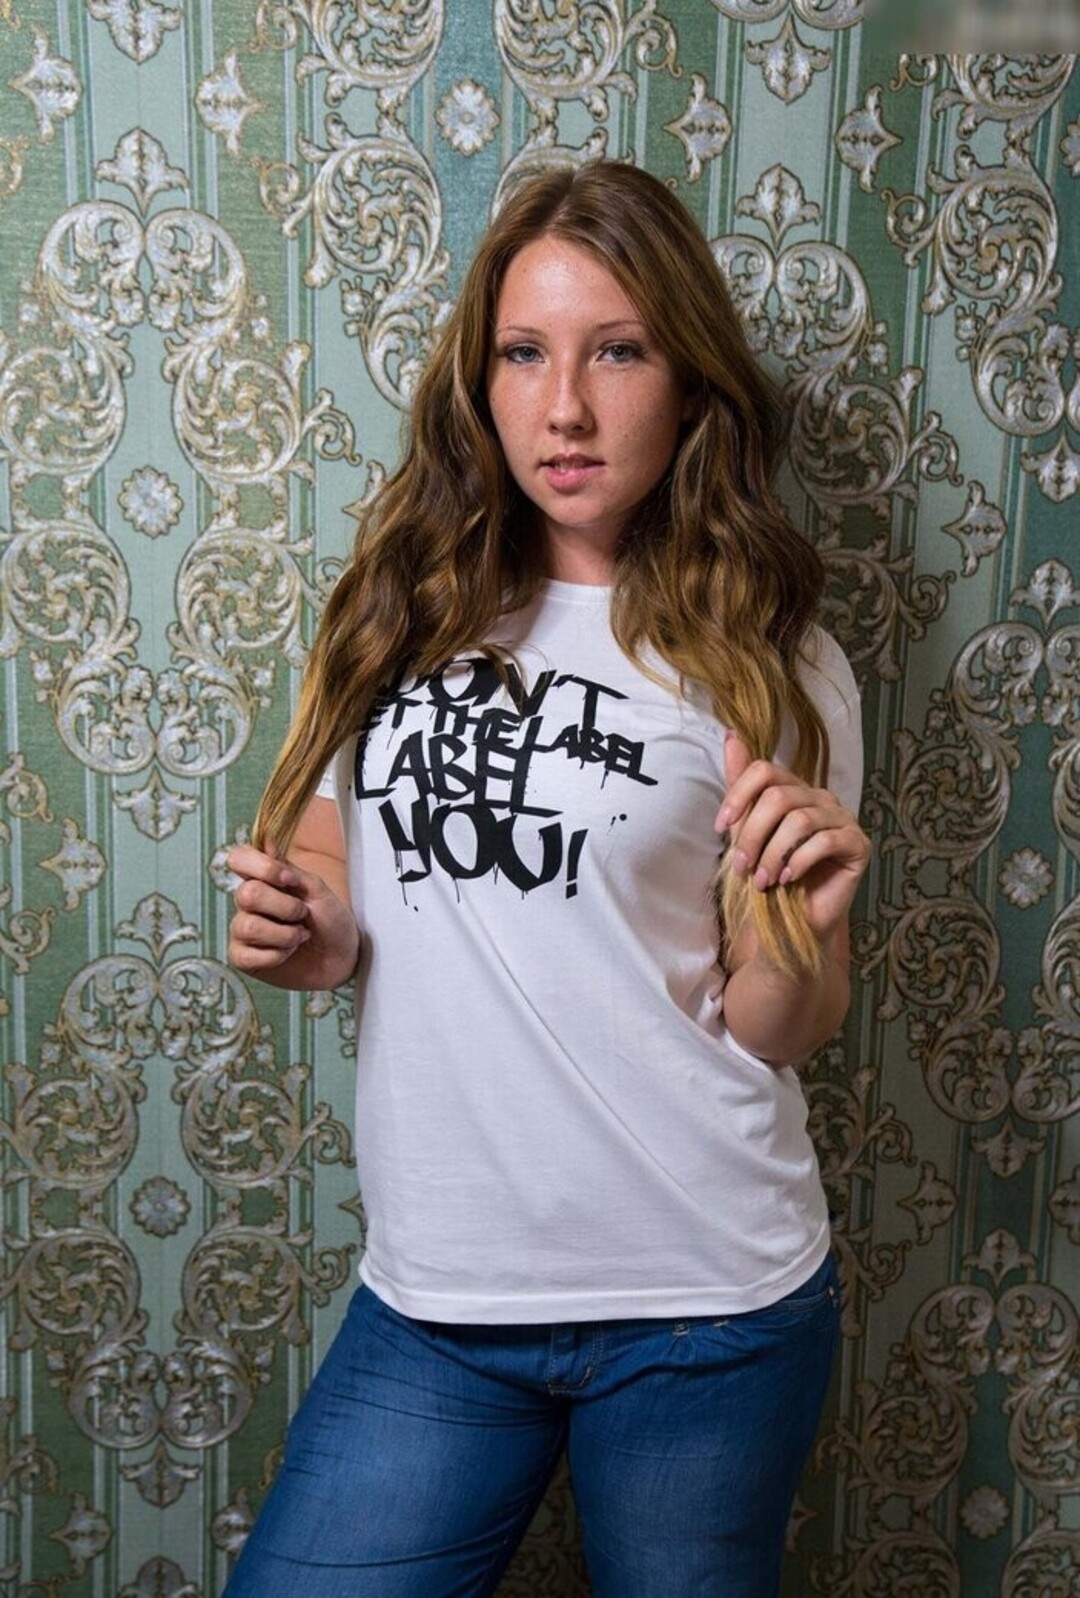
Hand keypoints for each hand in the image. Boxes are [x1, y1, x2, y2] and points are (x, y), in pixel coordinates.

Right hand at [227, 842, 359, 990]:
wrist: (342, 958)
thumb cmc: (330, 922)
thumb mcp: (315, 890)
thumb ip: (288, 867)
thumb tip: (266, 838)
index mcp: (263, 880)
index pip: (239, 859)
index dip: (261, 867)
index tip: (289, 880)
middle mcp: (247, 903)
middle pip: (247, 894)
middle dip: (285, 907)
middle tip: (303, 916)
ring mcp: (242, 931)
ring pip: (249, 926)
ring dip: (285, 935)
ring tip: (300, 937)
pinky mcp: (242, 958)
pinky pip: (248, 955)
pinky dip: (277, 956)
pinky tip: (288, 954)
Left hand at [716, 734, 869, 947]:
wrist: (793, 921)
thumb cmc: (770, 875)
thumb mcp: (746, 830)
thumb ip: (741, 786)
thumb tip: (732, 735)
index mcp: (794, 789)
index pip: (764, 770)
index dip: (739, 795)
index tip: (720, 827)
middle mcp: (820, 798)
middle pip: (779, 798)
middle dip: (753, 835)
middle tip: (741, 867)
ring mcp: (843, 818)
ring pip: (800, 820)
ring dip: (772, 854)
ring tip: (761, 880)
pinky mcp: (858, 843)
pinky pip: (825, 841)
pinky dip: (798, 862)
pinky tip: (786, 879)